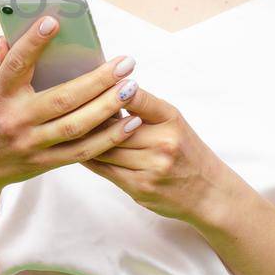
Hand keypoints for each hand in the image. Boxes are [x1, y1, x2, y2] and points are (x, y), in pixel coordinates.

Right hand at [0, 15, 141, 197]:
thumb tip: (7, 38)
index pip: (16, 65)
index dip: (33, 42)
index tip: (53, 22)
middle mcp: (16, 120)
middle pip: (62, 98)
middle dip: (97, 79)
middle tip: (124, 62)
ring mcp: (32, 144)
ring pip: (77, 125)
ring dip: (108, 106)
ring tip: (132, 87)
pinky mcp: (45, 162)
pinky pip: (82, 152)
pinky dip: (109, 138)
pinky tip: (130, 122)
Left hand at [79, 79, 238, 224]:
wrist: (209, 192)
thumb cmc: (186, 152)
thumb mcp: (174, 122)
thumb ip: (144, 109)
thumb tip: (103, 91)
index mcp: (171, 119)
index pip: (137, 97)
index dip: (111, 89)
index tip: (90, 81)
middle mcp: (164, 141)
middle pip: (113, 126)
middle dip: (89, 117)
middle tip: (65, 106)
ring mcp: (152, 166)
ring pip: (105, 148)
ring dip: (84, 139)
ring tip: (65, 127)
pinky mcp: (140, 186)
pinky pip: (105, 169)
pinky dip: (88, 158)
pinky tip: (76, 150)